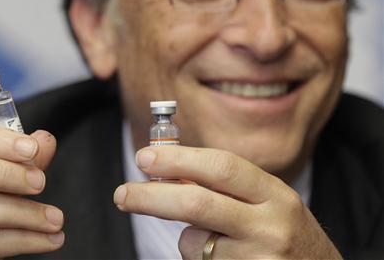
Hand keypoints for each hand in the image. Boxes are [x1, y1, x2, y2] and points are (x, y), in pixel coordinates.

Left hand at [113, 145, 341, 258]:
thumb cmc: (284, 231)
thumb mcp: (265, 200)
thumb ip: (224, 185)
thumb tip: (168, 171)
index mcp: (274, 194)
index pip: (221, 167)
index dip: (178, 159)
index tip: (145, 157)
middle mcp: (270, 225)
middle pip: (197, 203)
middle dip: (151, 196)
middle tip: (123, 193)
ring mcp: (259, 259)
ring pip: (193, 242)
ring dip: (188, 237)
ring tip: (213, 240)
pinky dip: (199, 257)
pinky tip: (226, 258)